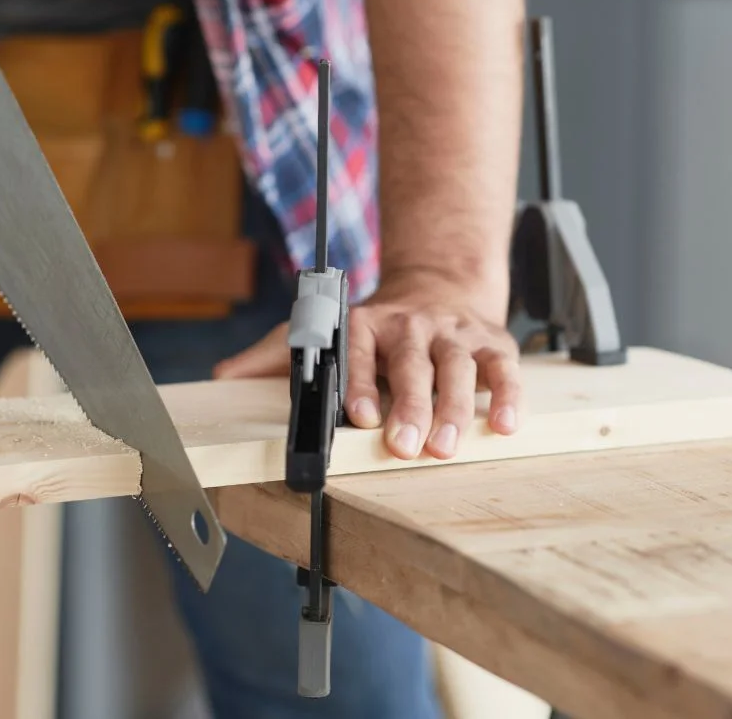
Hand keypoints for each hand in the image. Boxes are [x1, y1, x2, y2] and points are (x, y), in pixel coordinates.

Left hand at [214, 268, 521, 460]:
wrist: (440, 286)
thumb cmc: (379, 326)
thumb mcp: (325, 330)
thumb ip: (274, 354)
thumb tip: (222, 376)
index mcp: (367, 324)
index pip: (363, 353)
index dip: (362, 385)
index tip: (361, 417)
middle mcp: (411, 327)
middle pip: (412, 365)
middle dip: (410, 407)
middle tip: (406, 446)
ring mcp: (453, 335)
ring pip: (457, 369)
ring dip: (454, 408)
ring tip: (448, 445)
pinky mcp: (492, 344)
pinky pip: (503, 369)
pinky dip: (508, 396)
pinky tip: (505, 424)